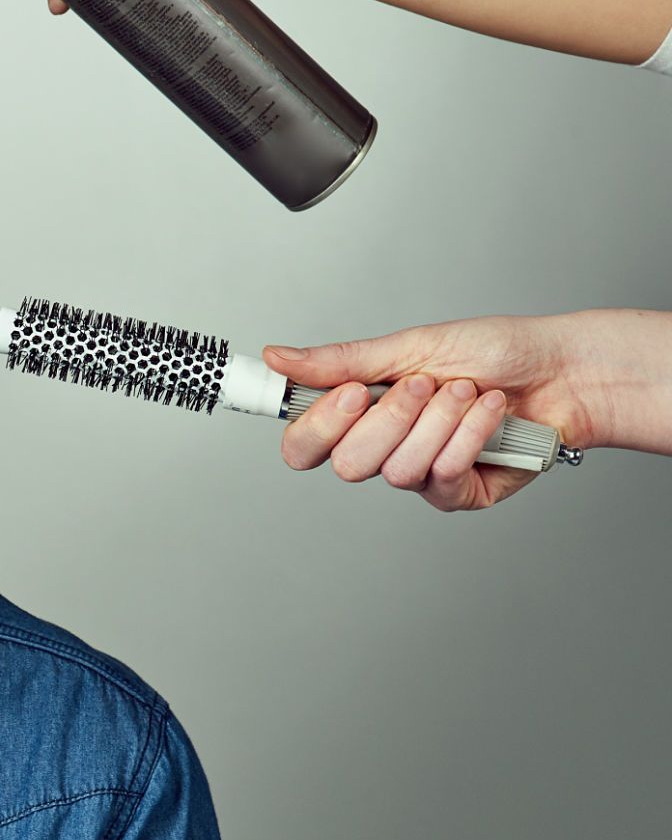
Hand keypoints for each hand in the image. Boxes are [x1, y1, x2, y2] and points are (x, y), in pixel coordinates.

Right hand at [263, 313, 606, 511]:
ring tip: (466, 391)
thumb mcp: (408, 346)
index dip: (317, 427)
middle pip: (347, 464)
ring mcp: (420, 473)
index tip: (349, 394)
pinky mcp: (459, 492)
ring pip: (398, 471)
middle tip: (424, 385)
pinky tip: (489, 412)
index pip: (304, 444)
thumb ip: (338, 362)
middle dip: (390, 419)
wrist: (562, 369)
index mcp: (359, 412)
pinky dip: (470, 436)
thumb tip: (277, 357)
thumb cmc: (491, 351)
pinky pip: (444, 478)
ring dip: (439, 423)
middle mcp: (383, 447)